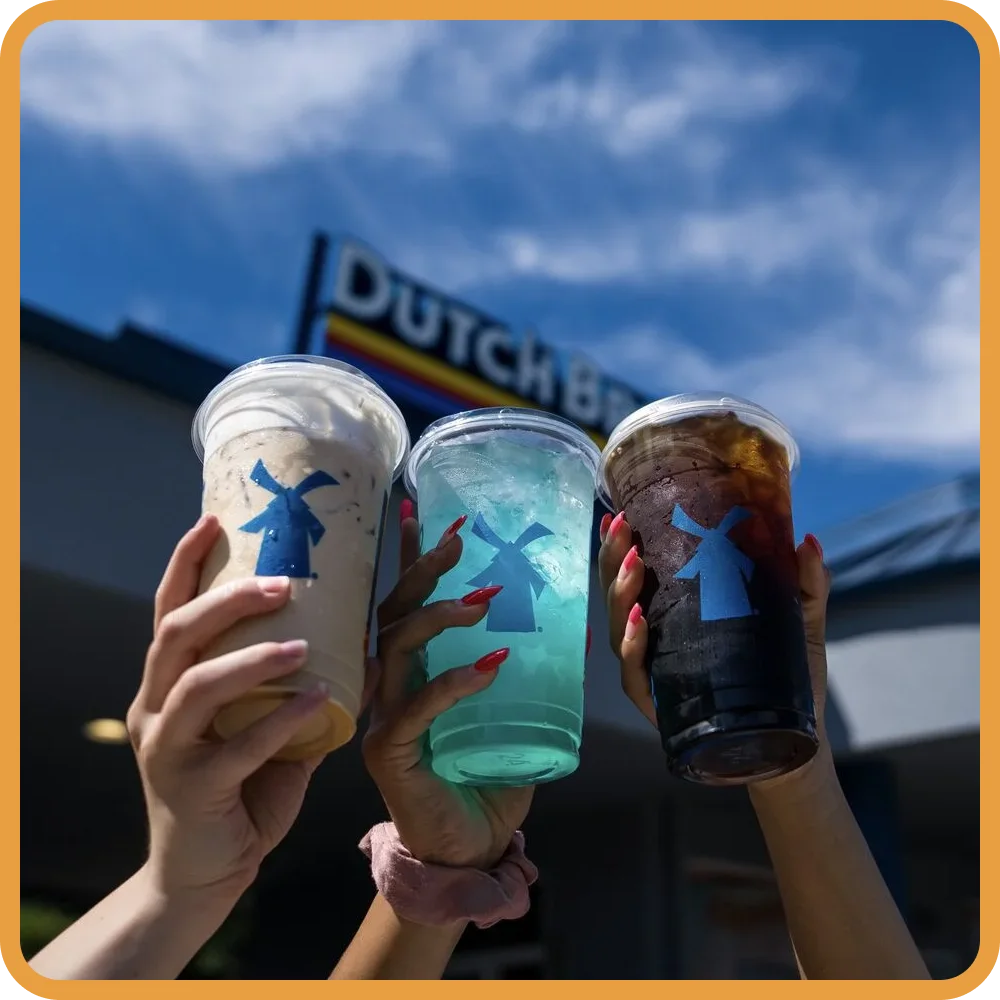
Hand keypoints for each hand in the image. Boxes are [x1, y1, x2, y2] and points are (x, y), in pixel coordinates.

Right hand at [126, 514, 331, 902]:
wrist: (206, 873)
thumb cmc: (241, 788)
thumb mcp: (265, 727)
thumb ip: (296, 687)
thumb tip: (363, 642)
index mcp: (169, 684)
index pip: (170, 610)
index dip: (186, 563)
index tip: (215, 518)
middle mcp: (156, 707)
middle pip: (175, 634)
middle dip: (226, 598)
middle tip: (281, 581)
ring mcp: (166, 749)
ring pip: (195, 683)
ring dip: (251, 655)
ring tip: (303, 642)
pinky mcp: (191, 788)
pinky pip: (237, 747)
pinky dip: (281, 719)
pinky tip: (319, 700)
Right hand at [361, 505, 533, 869]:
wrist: (470, 852)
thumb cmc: (487, 780)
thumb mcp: (510, 714)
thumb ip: (523, 673)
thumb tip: (571, 621)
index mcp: (412, 673)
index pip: (404, 604)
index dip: (411, 558)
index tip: (425, 511)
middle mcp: (389, 689)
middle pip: (392, 614)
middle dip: (422, 571)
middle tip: (458, 539)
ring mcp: (384, 720)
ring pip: (396, 651)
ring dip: (439, 618)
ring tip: (483, 601)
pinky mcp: (391, 754)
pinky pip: (416, 709)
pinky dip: (453, 682)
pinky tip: (490, 664)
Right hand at [597, 510, 831, 749]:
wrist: (794, 741)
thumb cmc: (789, 678)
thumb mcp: (800, 622)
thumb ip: (804, 583)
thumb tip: (806, 539)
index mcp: (676, 614)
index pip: (637, 574)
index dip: (620, 546)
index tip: (619, 513)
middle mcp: (656, 640)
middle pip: (618, 596)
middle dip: (613, 559)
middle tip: (621, 527)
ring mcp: (654, 673)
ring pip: (619, 630)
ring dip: (620, 594)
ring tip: (633, 566)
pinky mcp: (660, 704)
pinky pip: (634, 674)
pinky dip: (632, 646)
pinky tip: (639, 622)